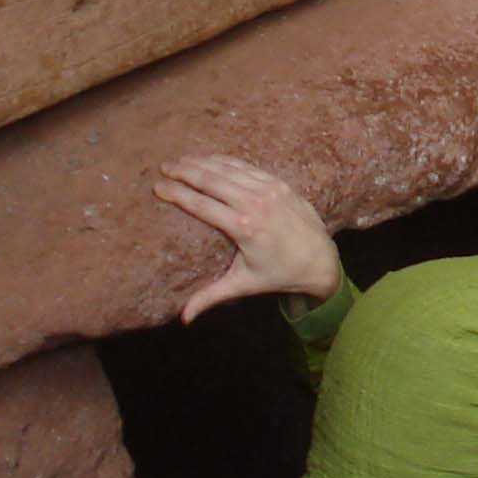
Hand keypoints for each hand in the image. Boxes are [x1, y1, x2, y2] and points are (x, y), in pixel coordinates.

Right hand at [156, 155, 343, 320]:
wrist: (320, 259)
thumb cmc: (278, 274)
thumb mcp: (243, 284)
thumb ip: (211, 296)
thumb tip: (183, 319)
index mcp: (244, 227)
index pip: (202, 205)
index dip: (177, 194)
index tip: (157, 186)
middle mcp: (256, 204)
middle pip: (212, 181)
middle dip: (185, 172)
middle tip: (164, 166)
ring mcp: (270, 190)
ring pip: (229, 170)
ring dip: (203, 162)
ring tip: (181, 159)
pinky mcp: (280, 183)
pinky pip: (248, 167)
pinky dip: (226, 161)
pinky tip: (210, 158)